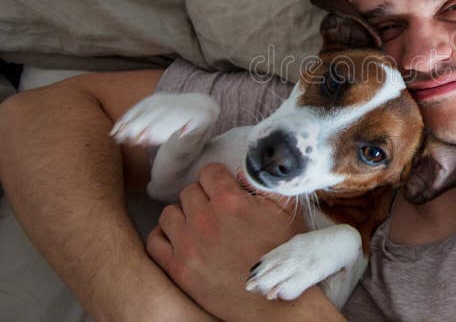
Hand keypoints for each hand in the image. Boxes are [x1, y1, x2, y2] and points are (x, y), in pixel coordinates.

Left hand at [146, 163, 304, 320]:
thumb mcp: (286, 211)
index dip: (219, 178)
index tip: (225, 188)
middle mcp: (204, 220)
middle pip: (189, 191)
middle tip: (217, 210)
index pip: (209, 172)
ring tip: (199, 225)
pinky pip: (154, 241)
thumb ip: (264, 183)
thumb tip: (241, 170)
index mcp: (230, 202)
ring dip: (183, 215)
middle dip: (203, 196)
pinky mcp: (178, 269)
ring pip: (169, 213)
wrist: (274, 300)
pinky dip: (165, 236)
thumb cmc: (283, 254)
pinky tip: (182, 239)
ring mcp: (188, 245)